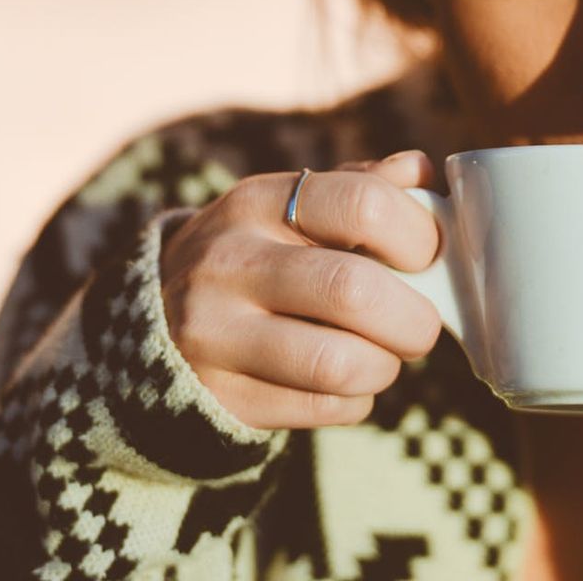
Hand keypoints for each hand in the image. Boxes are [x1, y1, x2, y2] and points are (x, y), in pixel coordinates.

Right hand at [160, 151, 441, 429]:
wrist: (155, 319)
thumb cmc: (257, 253)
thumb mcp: (291, 206)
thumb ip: (359, 186)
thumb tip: (423, 173)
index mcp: (258, 201)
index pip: (363, 204)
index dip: (418, 235)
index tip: (427, 257)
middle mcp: (229, 261)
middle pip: (353, 290)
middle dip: (413, 318)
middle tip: (419, 324)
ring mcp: (215, 333)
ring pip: (339, 363)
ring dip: (384, 366)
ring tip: (380, 354)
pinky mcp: (219, 396)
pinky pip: (321, 408)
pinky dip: (354, 400)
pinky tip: (343, 381)